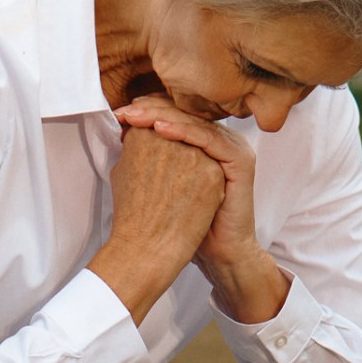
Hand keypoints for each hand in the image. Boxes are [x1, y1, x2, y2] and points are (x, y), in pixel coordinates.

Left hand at [114, 96, 289, 322]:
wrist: (218, 253)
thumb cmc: (188, 224)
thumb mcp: (164, 181)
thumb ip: (151, 155)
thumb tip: (122, 130)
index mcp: (207, 142)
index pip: (178, 116)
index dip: (150, 110)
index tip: (121, 112)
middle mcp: (223, 141)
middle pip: (187, 115)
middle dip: (152, 109)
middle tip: (125, 109)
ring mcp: (234, 149)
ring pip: (195, 122)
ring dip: (162, 116)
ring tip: (135, 115)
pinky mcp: (240, 161)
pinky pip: (208, 138)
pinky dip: (182, 131)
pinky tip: (157, 129)